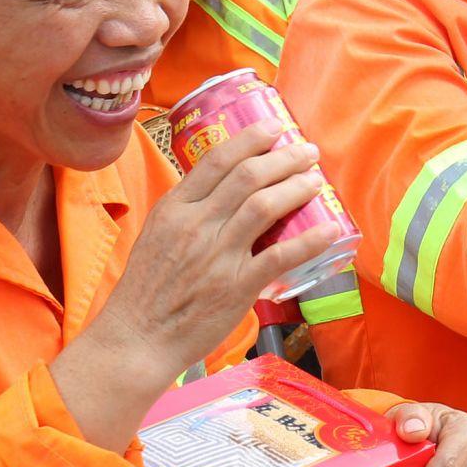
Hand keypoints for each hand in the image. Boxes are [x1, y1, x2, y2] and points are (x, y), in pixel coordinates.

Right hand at [51, 123, 343, 448]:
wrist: (137, 338)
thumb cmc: (147, 290)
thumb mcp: (157, 236)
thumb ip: (188, 213)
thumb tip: (223, 193)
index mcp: (174, 209)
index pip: (217, 161)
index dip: (251, 139)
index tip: (274, 128)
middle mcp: (196, 225)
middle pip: (248, 176)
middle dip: (284, 157)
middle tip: (307, 151)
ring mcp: (217, 255)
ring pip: (265, 205)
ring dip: (297, 187)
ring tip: (317, 179)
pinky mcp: (236, 286)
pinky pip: (280, 255)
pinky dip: (310, 240)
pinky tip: (330, 230)